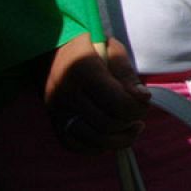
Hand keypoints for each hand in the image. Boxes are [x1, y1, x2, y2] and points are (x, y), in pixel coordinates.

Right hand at [44, 33, 150, 151]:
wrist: (46, 49)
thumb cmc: (85, 44)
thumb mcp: (109, 47)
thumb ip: (126, 72)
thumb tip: (143, 98)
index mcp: (84, 70)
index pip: (117, 103)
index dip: (137, 107)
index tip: (145, 100)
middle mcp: (68, 93)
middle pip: (107, 124)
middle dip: (130, 123)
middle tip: (139, 115)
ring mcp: (58, 111)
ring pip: (93, 140)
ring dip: (118, 140)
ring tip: (132, 128)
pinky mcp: (53, 121)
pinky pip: (75, 145)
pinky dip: (97, 146)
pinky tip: (111, 137)